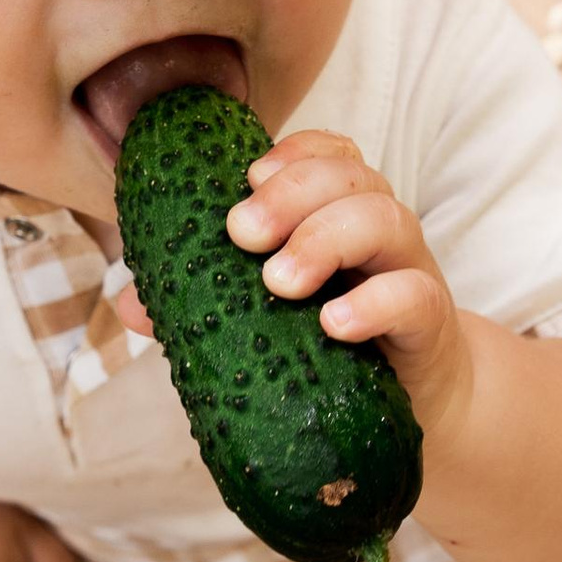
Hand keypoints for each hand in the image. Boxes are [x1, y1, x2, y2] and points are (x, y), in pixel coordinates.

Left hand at [224, 129, 473, 431]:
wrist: (413, 408)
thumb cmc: (332, 350)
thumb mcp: (265, 320)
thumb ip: (202, 304)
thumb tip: (131, 304)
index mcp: (341, 214)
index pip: (330, 152)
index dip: (291, 153)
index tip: (247, 179)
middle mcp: (380, 230)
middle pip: (351, 175)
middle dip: (291, 194)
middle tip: (242, 235)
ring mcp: (410, 270)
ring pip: (387, 218)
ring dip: (325, 239)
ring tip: (279, 283)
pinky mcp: (430, 322)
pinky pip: (414, 295)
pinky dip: (374, 302)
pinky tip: (333, 323)